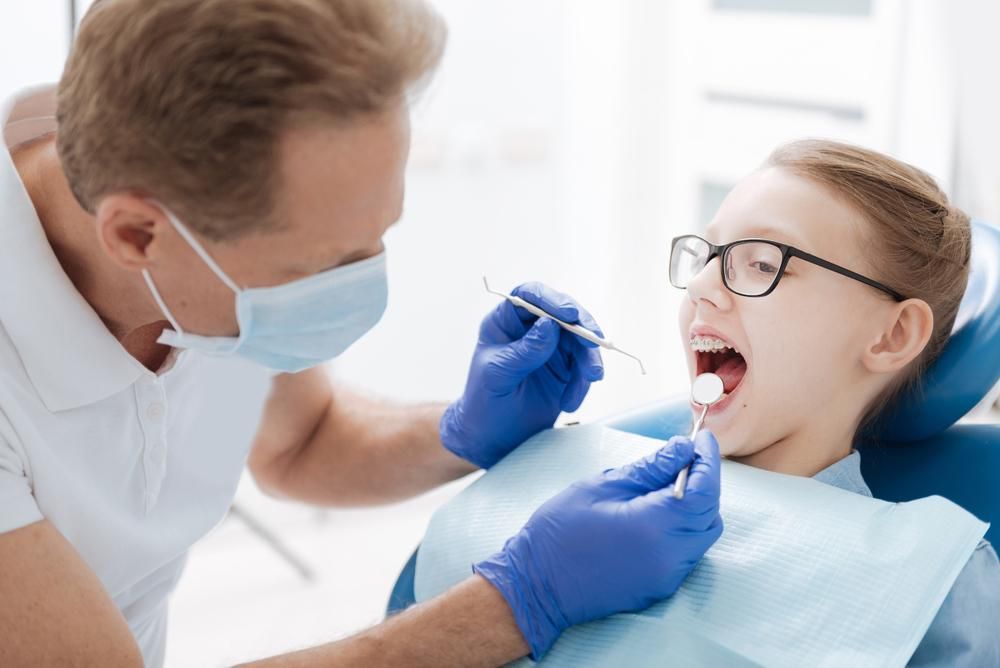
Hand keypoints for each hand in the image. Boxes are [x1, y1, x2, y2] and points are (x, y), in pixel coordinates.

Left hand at [440, 282, 604, 468]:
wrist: (493, 437)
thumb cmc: (484, 401)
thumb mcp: (498, 374)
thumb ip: (524, 351)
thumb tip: (550, 324)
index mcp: (506, 321)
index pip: (529, 295)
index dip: (550, 299)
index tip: (569, 313)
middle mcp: (531, 329)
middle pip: (564, 313)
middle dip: (582, 326)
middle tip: (593, 342)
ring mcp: (551, 349)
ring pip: (580, 341)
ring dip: (589, 359)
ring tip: (590, 379)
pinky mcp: (566, 370)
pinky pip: (584, 367)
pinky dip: (583, 383)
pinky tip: (570, 402)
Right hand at [473, 430, 722, 659]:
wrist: (537, 584)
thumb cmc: (560, 532)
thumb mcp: (602, 486)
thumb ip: (649, 468)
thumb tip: (682, 448)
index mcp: (655, 526)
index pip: (705, 489)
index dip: (708, 460)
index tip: (702, 438)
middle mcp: (670, 556)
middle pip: (710, 513)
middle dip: (704, 482)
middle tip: (684, 457)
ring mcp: (667, 577)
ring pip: (702, 535)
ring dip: (695, 507)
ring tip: (666, 485)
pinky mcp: (660, 588)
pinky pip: (687, 553)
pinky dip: (683, 529)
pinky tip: (657, 514)